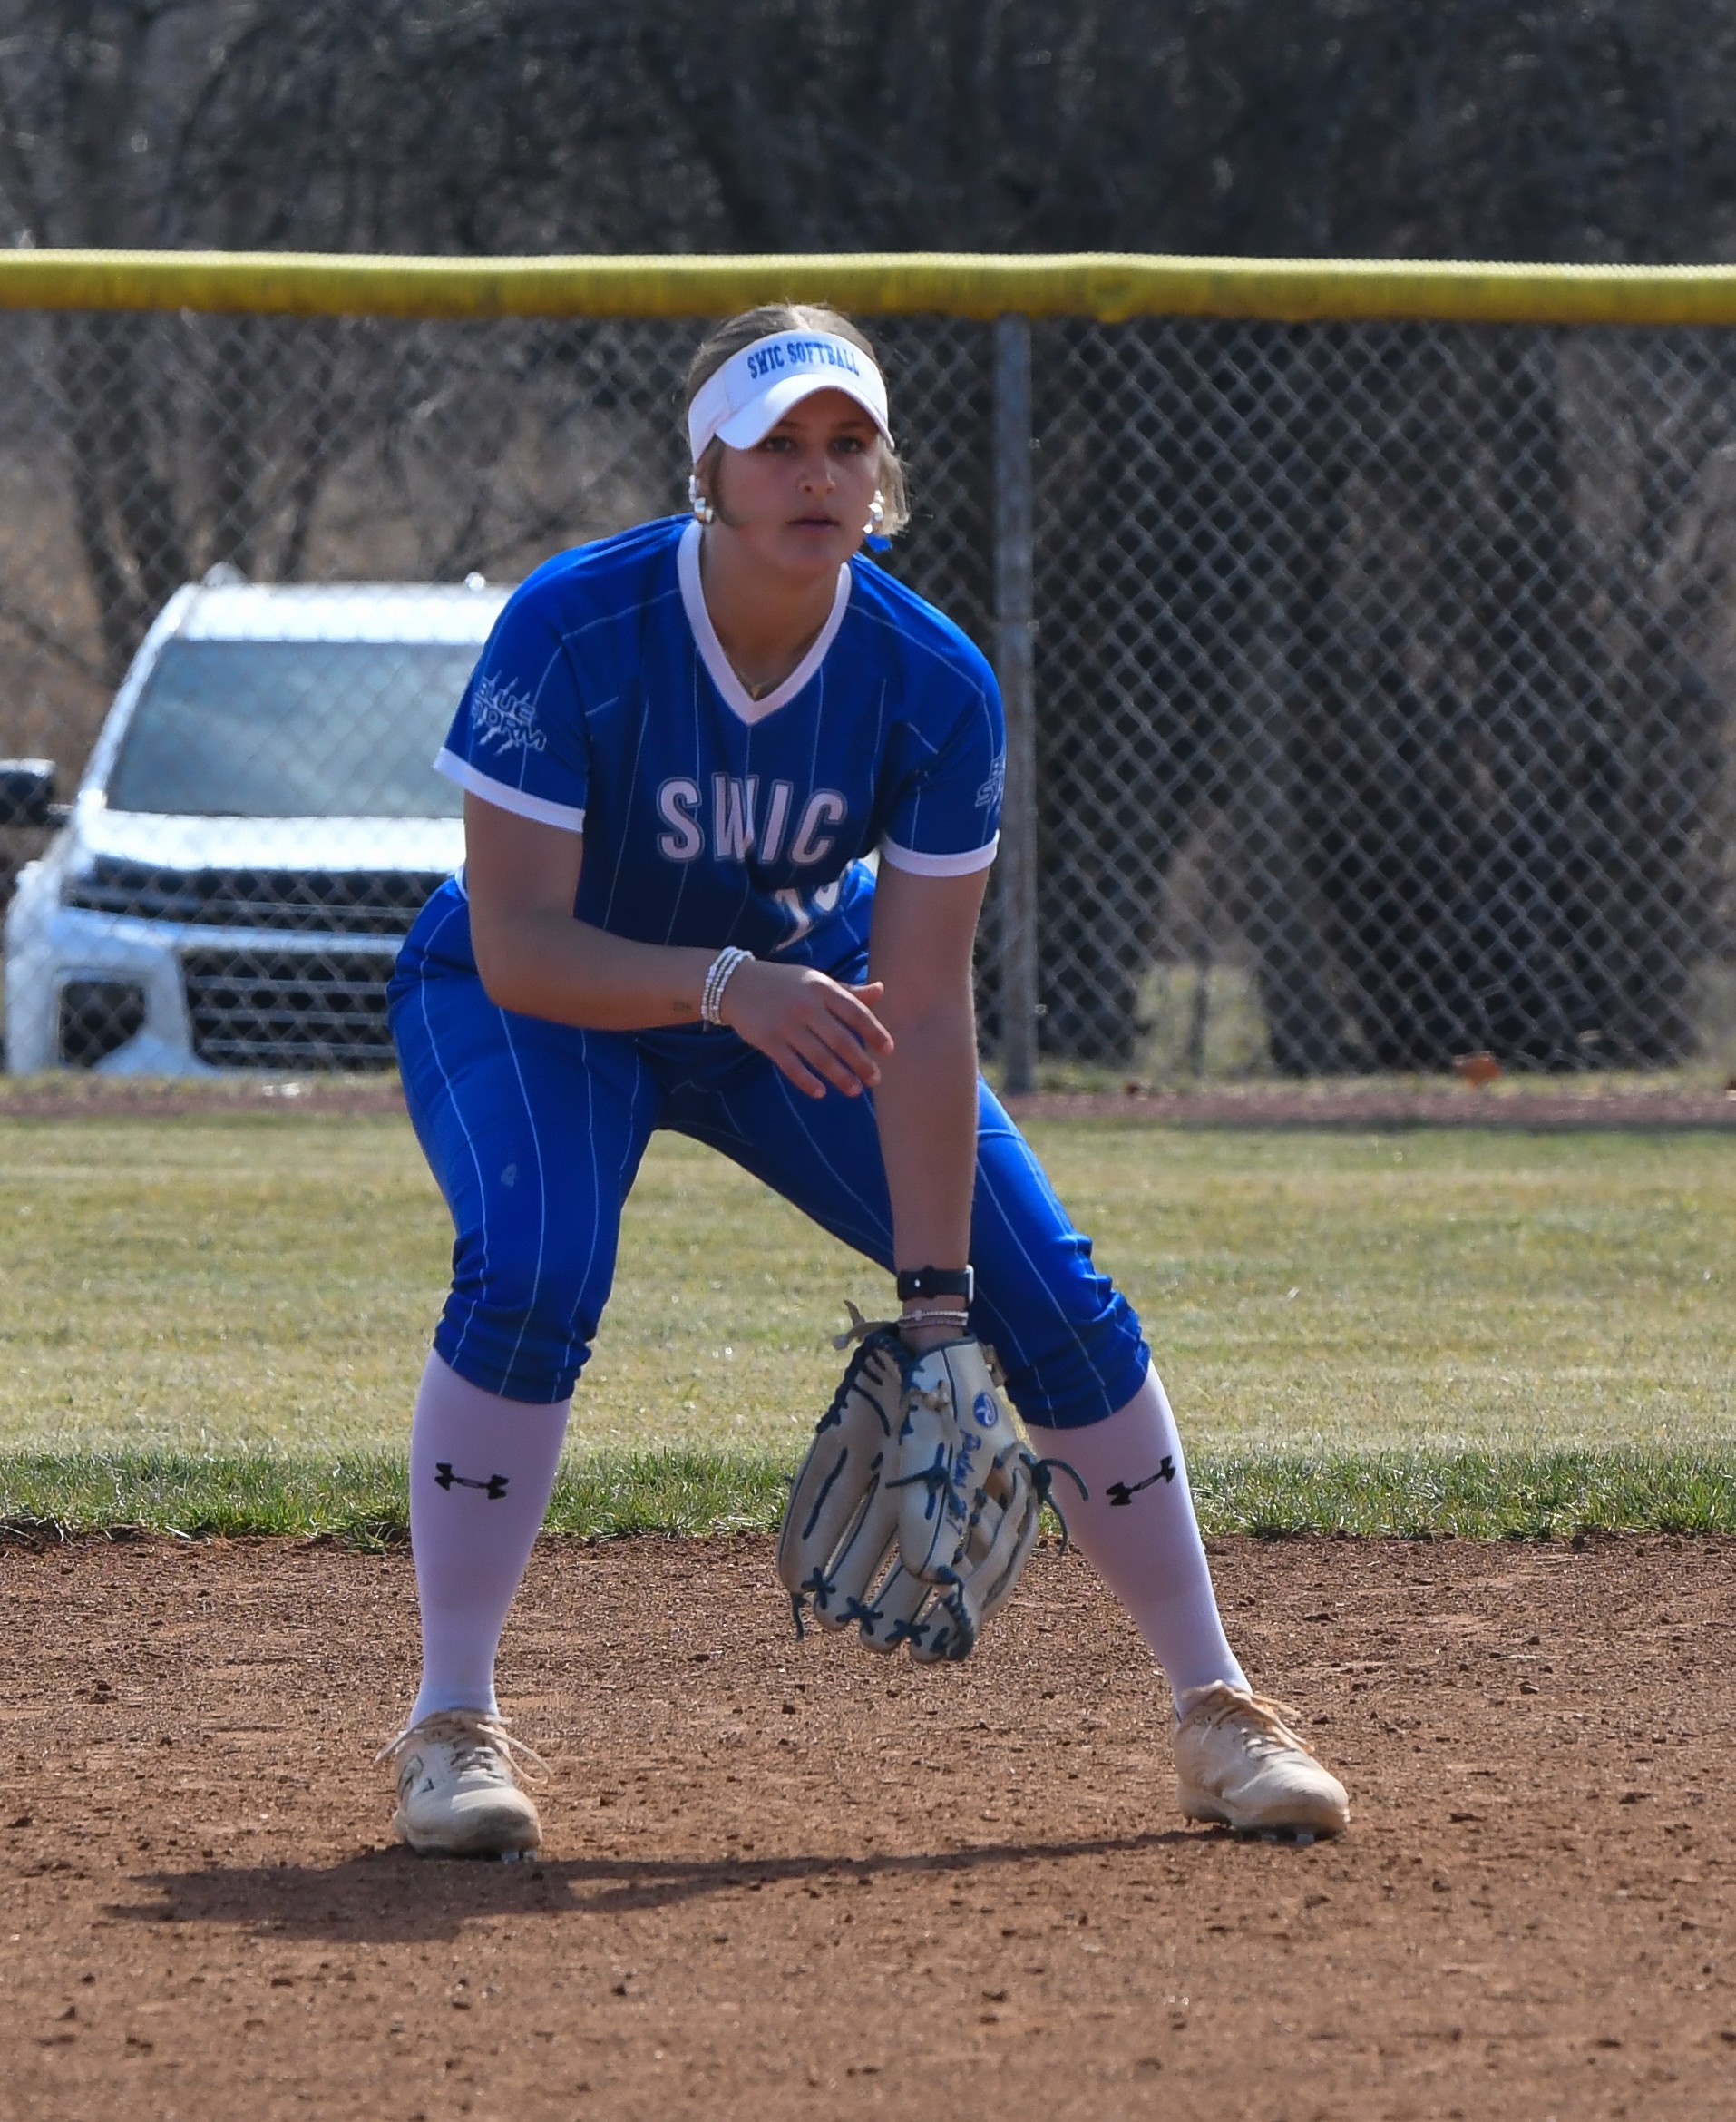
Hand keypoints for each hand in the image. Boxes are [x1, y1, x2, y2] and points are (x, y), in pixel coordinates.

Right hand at [719, 961, 893, 1097]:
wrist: (737, 983)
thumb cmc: (785, 983)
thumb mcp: (816, 981)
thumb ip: (848, 991)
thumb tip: (881, 990)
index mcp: (822, 988)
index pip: (855, 1012)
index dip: (874, 1032)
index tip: (888, 1051)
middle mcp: (806, 1005)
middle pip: (841, 1039)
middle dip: (861, 1062)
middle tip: (875, 1080)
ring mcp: (786, 1024)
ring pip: (819, 1056)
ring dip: (839, 1076)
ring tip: (855, 1090)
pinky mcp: (767, 1040)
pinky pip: (791, 1066)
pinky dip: (807, 1081)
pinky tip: (821, 1092)